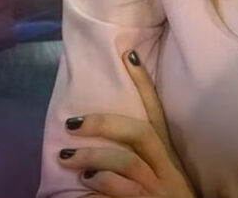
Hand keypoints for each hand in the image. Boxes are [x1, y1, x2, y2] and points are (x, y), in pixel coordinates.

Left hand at [58, 50, 195, 196]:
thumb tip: (105, 136)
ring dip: (93, 162)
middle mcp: (166, 170)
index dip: (144, 83)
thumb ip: (142, 157)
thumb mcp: (163, 177)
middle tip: (71, 124)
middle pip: (139, 135)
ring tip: (69, 163)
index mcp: (168, 157)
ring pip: (125, 166)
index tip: (127, 54)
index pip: (156, 113)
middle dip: (104, 125)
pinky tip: (79, 195)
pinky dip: (95, 197)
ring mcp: (158, 191)